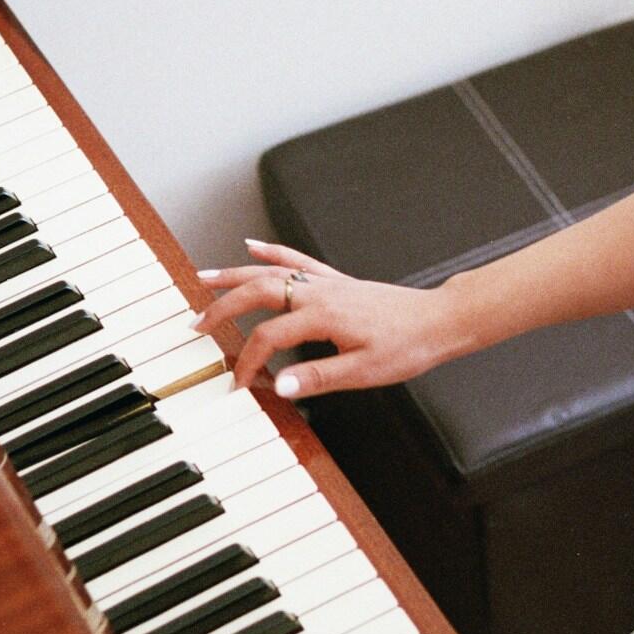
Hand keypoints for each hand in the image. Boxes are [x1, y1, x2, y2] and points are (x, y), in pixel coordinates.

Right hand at [192, 240, 465, 395]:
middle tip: (196, 325)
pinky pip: (297, 261)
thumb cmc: (407, 347)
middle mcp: (319, 293)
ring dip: (234, 274)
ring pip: (270, 272)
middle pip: (256, 293)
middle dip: (222, 308)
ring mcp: (327, 284)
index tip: (238, 383)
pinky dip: (272, 253)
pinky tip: (252, 246)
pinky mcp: (336, 281)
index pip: (268, 338)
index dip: (247, 362)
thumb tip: (277, 386)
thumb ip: (317, 378)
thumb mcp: (363, 372)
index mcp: (321, 317)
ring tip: (203, 278)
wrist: (437, 321)